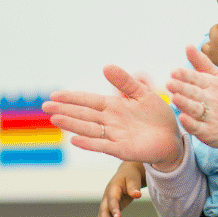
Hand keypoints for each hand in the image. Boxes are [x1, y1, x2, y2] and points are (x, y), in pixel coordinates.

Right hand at [43, 64, 183, 169]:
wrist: (172, 137)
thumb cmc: (158, 116)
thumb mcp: (142, 94)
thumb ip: (125, 82)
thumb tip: (105, 66)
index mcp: (114, 106)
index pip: (88, 100)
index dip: (72, 98)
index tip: (54, 95)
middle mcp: (110, 121)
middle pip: (83, 114)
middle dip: (65, 110)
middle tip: (45, 106)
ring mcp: (114, 136)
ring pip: (89, 129)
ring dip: (72, 124)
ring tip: (55, 119)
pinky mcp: (122, 149)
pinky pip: (103, 145)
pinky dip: (89, 143)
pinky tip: (75, 139)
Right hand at [99, 161, 145, 216]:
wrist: (126, 174)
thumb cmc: (130, 176)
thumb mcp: (133, 178)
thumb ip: (134, 187)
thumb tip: (137, 195)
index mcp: (112, 188)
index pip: (112, 200)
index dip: (114, 209)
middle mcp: (107, 197)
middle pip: (103, 212)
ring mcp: (107, 204)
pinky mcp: (110, 209)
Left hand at [167, 45, 217, 160]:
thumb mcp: (217, 79)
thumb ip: (201, 62)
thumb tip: (188, 45)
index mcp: (213, 85)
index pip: (197, 78)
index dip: (186, 75)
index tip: (174, 71)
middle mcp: (212, 100)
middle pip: (195, 93)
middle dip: (182, 87)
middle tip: (169, 83)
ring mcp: (211, 117)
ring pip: (196, 109)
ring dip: (185, 104)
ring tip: (175, 98)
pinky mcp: (209, 132)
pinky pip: (199, 128)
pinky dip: (191, 124)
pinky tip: (183, 118)